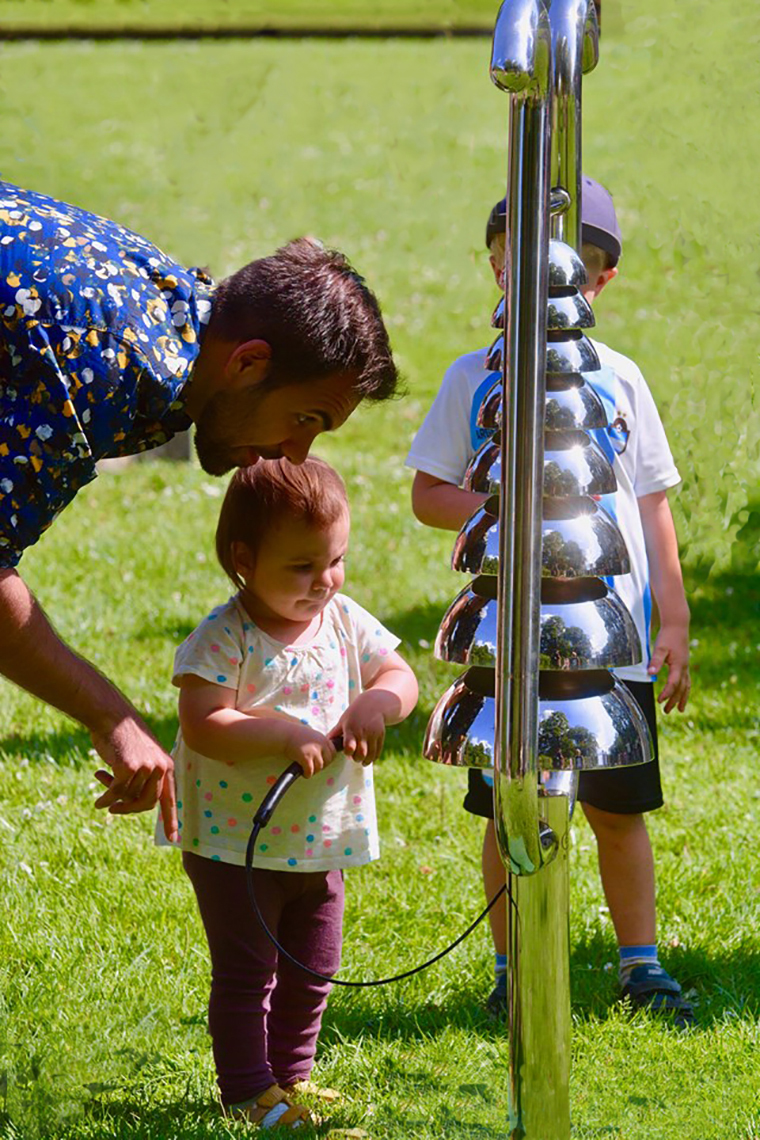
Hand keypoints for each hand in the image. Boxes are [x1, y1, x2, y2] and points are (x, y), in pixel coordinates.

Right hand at [91, 715, 177, 841]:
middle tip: (114, 810)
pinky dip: (106, 798)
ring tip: (102, 782)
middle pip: (147, 803)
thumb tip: (132, 804)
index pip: (170, 798)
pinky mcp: (129, 768)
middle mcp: (160, 767)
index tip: (174, 839)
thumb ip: (143, 778)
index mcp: (166, 766)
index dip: (171, 819)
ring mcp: (146, 767)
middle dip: (129, 809)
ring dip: (114, 795)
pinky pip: (116, 793)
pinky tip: (98, 801)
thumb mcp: (140, 757)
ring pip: (129, 797)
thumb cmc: (123, 738)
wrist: (112, 717)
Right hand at [283, 723, 336, 777]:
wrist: (284, 735)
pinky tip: (303, 772)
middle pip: (328, 761)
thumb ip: (320, 743)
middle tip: (313, 767)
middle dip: (322, 765)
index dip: (328, 758)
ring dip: (314, 771)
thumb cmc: (296, 736)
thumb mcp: (312, 736)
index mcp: (323, 738)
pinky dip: (307, 774)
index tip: (321, 761)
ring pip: (320, 767)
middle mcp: (320, 744)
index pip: (333, 752)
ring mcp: (313, 751)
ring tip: (308, 770)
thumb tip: (325, 755)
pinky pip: (310, 771)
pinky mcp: (306, 758)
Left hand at [330, 691, 390, 765]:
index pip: (349, 747)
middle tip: (355, 758)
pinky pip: (378, 751)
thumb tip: (326, 742)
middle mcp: (362, 732)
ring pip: (371, 755)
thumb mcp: (343, 720)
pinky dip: (374, 757)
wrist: (373, 704)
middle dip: (357, 759)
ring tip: (363, 761)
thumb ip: (335, 732)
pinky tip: (370, 758)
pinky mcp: (381, 735)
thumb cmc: (354, 713)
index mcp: (350, 729)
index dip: (348, 753)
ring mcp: (373, 734)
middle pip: (361, 753)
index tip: (347, 752)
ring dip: (366, 761)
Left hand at [648, 625, 690, 712]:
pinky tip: (682, 693)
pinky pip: (686, 680)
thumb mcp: (660, 648)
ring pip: (686, 686)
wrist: (678, 626)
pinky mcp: (684, 663)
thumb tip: (651, 673)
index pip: (673, 684)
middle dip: (674, 701)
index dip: (666, 694)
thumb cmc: (668, 636)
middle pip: (680, 688)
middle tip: (667, 711)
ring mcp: (685, 666)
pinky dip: (684, 689)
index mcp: (678, 665)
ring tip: (680, 709)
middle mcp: (684, 667)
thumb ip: (655, 661)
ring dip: (682, 698)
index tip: (660, 701)